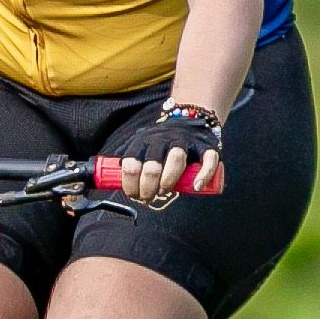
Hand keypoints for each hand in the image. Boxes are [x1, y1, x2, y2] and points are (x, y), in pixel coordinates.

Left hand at [104, 100, 222, 206]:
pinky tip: (196, 186)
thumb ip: (130, 161)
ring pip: (176, 159)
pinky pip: (207, 160)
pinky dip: (203, 175)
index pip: (131, 165)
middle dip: (148, 189)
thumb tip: (112, 180)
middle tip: (149, 198)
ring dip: (169, 181)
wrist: (190, 120)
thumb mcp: (142, 146)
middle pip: (152, 167)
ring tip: (165, 190)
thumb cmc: (162, 143)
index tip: (135, 195)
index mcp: (143, 141)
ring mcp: (185, 141)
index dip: (131, 185)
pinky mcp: (206, 145)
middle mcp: (163, 139)